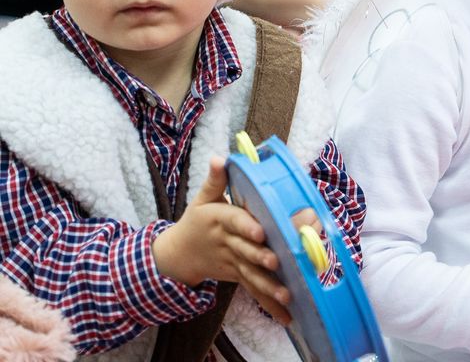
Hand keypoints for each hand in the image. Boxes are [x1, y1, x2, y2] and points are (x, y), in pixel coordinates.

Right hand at [152, 157, 291, 324]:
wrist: (179, 254)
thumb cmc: (198, 221)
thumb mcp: (203, 199)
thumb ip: (216, 181)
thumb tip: (221, 158)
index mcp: (219, 220)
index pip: (234, 221)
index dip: (246, 226)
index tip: (261, 231)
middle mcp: (227, 243)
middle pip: (247, 249)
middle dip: (265, 255)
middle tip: (280, 260)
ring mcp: (233, 262)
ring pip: (251, 274)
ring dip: (268, 285)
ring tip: (286, 293)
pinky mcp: (238, 277)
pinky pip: (254, 290)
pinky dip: (269, 303)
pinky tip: (287, 314)